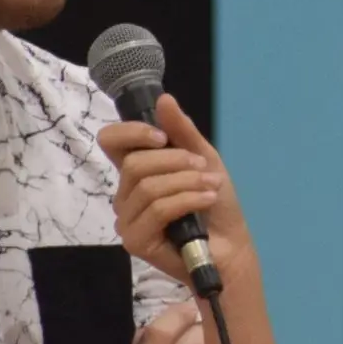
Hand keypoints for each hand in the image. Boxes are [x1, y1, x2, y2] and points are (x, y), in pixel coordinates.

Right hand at [97, 94, 257, 287]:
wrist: (231, 245)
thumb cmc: (215, 203)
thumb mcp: (204, 159)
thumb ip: (182, 132)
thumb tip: (164, 98)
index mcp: (136, 172)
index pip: (111, 142)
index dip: (132, 132)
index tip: (163, 137)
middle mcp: (125, 195)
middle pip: (134, 164)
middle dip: (175, 160)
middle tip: (203, 167)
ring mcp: (127, 220)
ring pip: (148, 187)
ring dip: (187, 182)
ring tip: (212, 187)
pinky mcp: (136, 242)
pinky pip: (158, 210)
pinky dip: (187, 200)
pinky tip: (207, 200)